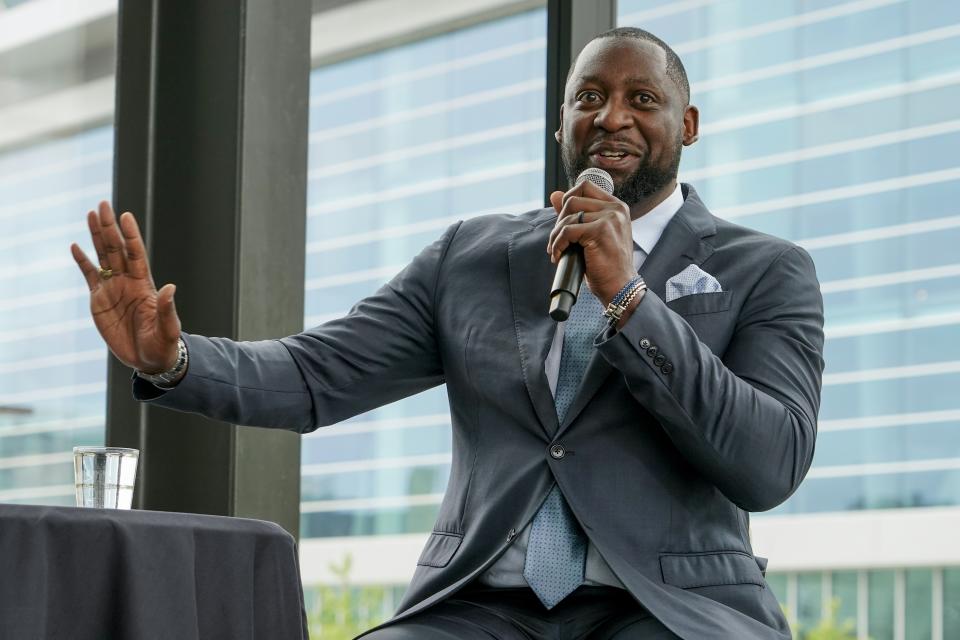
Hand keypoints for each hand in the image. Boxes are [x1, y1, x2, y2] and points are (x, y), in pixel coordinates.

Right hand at [70, 201, 181, 373]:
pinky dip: (82, 261)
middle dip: (109, 227)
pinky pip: (89, 276)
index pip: (136, 255)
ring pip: (103, 256)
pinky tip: (75, 245)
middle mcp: (127, 281)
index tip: (125, 216)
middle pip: (116, 249)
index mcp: (144, 285)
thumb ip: (166, 309)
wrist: (149, 359)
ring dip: (97, 236)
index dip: (131, 236)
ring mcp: (112, 289)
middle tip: (103, 204)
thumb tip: (170, 288)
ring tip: (91, 214)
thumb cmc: (162, 344)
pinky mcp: (99, 300)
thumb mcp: (168, 328)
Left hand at [546, 180, 636, 305]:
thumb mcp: (592, 234)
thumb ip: (576, 213)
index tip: (563, 221)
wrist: (620, 287)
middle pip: (573, 199)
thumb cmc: (606, 264)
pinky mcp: (600, 231)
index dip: (568, 199)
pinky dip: (557, 244)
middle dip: (559, 220)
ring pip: (568, 215)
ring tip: (556, 249)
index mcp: (617, 206)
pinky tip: (558, 255)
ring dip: (556, 234)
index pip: (585, 186)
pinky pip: (567, 231)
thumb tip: (554, 194)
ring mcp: (610, 218)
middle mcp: (616, 209)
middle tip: (556, 240)